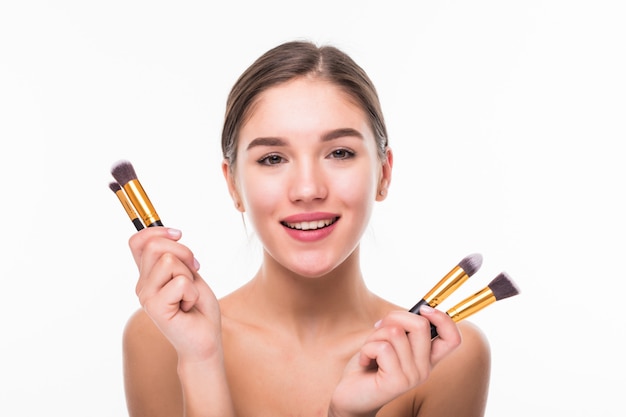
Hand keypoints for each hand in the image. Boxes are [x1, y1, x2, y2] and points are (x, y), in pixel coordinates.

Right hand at [129, 227, 221, 362]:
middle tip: (195, 271)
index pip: (137, 241)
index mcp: (148, 274)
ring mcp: (146, 296)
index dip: (156, 230)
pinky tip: (188, 307)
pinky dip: (193, 292)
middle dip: (183, 252)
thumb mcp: (189, 273)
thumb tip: (171, 233)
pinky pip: (181, 282)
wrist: (205, 339)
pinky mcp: (155, 307)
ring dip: (189, 275)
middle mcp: (142, 284)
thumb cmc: (199, 307)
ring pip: (169, 261)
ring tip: (189, 295)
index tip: (178, 234)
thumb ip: (176, 256)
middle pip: (155, 245)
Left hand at [329, 306, 460, 416]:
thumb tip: (414, 310)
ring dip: (375, 335)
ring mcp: (412, 377)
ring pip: (396, 333)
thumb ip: (403, 329)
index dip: (443, 319)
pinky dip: (367, 348)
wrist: (351, 395)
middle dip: (395, 317)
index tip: (424, 309)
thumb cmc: (370, 364)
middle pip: (421, 326)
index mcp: (427, 358)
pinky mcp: (396, 382)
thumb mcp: (389, 342)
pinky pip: (383, 348)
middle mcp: (425, 369)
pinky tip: (365, 361)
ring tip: (370, 348)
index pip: (453, 338)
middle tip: (380, 326)